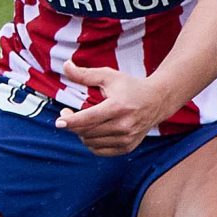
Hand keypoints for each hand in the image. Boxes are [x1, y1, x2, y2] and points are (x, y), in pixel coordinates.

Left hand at [55, 60, 175, 156]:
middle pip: (87, 132)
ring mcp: (126, 138)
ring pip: (91, 142)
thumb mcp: (109, 76)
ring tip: (81, 121)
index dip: (71, 121)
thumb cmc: (131, 87)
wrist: (157, 101)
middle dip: (72, 124)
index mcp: (118, 107)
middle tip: (67, 114)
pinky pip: (99, 150)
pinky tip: (91, 131)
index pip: (89, 118)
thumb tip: (65, 65)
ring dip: (81, 133)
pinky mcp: (127, 147)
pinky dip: (91, 143)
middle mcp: (124, 125)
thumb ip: (85, 74)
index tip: (59, 122)